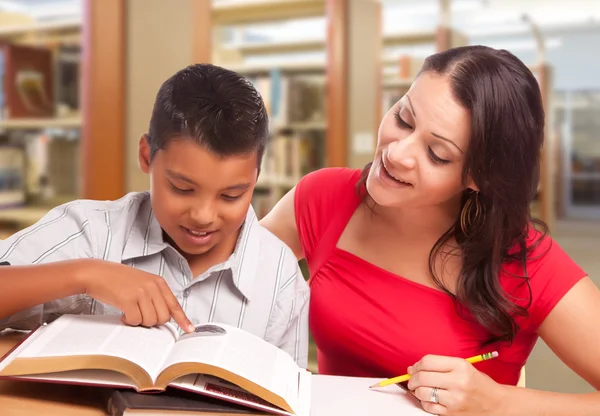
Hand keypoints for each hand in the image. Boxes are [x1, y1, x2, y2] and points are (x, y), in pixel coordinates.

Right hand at [77, 259, 194, 332]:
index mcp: (158, 282)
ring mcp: (141, 292)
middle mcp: (152, 286)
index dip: (183, 319)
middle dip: (152, 322)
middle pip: (163, 318)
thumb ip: (155, 295)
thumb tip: (164, 315)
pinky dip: (128, 321)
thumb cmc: (118, 279)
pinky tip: (123, 313)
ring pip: (150, 321)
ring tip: (130, 311)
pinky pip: (135, 320)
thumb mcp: (142, 282)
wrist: (97, 273)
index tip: (189, 329)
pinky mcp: (128, 299)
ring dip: (139, 321)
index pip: (175, 304)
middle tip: (141, 315)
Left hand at [406, 354, 505, 415]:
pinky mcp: (452, 413)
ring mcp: (455, 399)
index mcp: (460, 366)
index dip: (416, 365)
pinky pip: (428, 407)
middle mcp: (458, 382)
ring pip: (423, 393)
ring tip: (421, 390)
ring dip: (417, 391)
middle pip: (423, 377)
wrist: (496, 403)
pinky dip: (424, 403)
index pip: (428, 361)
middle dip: (413, 379)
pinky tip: (430, 400)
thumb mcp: (464, 366)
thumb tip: (413, 368)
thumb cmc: (477, 383)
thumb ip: (440, 365)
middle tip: (412, 380)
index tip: (413, 368)